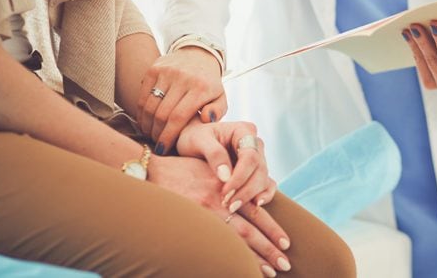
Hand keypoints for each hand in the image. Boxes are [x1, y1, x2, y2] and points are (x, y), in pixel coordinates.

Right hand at [137, 47, 226, 153]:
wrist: (198, 55)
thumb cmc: (209, 83)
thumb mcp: (221, 97)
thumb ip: (218, 111)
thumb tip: (206, 119)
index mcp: (201, 88)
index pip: (178, 117)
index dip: (168, 136)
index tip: (163, 149)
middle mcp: (183, 78)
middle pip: (162, 114)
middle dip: (157, 133)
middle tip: (157, 143)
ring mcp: (167, 72)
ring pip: (150, 106)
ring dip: (147, 124)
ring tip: (151, 134)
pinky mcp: (154, 68)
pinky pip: (143, 95)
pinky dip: (141, 111)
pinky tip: (145, 121)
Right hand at [149, 154, 290, 274]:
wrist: (150, 172)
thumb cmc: (180, 170)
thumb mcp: (210, 169)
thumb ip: (229, 182)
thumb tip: (250, 198)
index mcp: (228, 187)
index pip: (256, 211)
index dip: (272, 229)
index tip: (287, 243)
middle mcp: (220, 201)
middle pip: (250, 230)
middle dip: (269, 248)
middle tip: (285, 264)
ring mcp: (204, 214)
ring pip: (236, 240)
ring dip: (254, 257)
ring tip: (270, 272)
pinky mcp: (191, 221)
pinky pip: (214, 244)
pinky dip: (229, 256)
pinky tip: (238, 268)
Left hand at [177, 119, 276, 208]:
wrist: (191, 144)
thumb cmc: (193, 138)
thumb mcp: (198, 140)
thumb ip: (214, 154)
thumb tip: (226, 176)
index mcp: (243, 131)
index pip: (250, 156)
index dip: (240, 176)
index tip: (225, 191)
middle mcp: (255, 144)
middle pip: (260, 169)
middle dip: (246, 189)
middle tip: (228, 204)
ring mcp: (257, 158)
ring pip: (264, 179)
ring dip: (251, 195)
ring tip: (233, 208)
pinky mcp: (255, 172)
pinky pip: (267, 184)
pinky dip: (264, 196)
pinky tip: (255, 205)